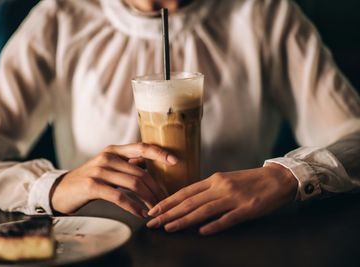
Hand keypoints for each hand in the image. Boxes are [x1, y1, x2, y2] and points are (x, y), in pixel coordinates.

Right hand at [51, 143, 177, 216]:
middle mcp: (108, 157)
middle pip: (141, 172)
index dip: (160, 153)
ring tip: (154, 209)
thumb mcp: (108, 166)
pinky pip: (119, 196)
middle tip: (164, 201)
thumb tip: (153, 165)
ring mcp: (100, 170)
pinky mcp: (93, 185)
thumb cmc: (90, 178)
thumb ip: (128, 164)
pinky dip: (133, 206)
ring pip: (133, 184)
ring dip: (148, 199)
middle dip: (157, 189)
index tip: (175, 161)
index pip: (142, 147)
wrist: (61, 189)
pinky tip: (140, 213)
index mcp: (114, 150)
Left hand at [146, 163, 297, 234]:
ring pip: (204, 210)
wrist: (278, 178)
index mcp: (214, 179)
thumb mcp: (227, 181)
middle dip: (168, 212)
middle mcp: (221, 187)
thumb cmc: (251, 181)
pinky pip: (228, 218)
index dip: (168, 201)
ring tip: (168, 228)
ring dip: (184, 220)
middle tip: (152, 222)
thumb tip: (189, 202)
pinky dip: (214, 225)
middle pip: (190, 201)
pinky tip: (201, 232)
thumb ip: (209, 190)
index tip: (153, 209)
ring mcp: (234, 197)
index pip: (185, 191)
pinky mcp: (248, 208)